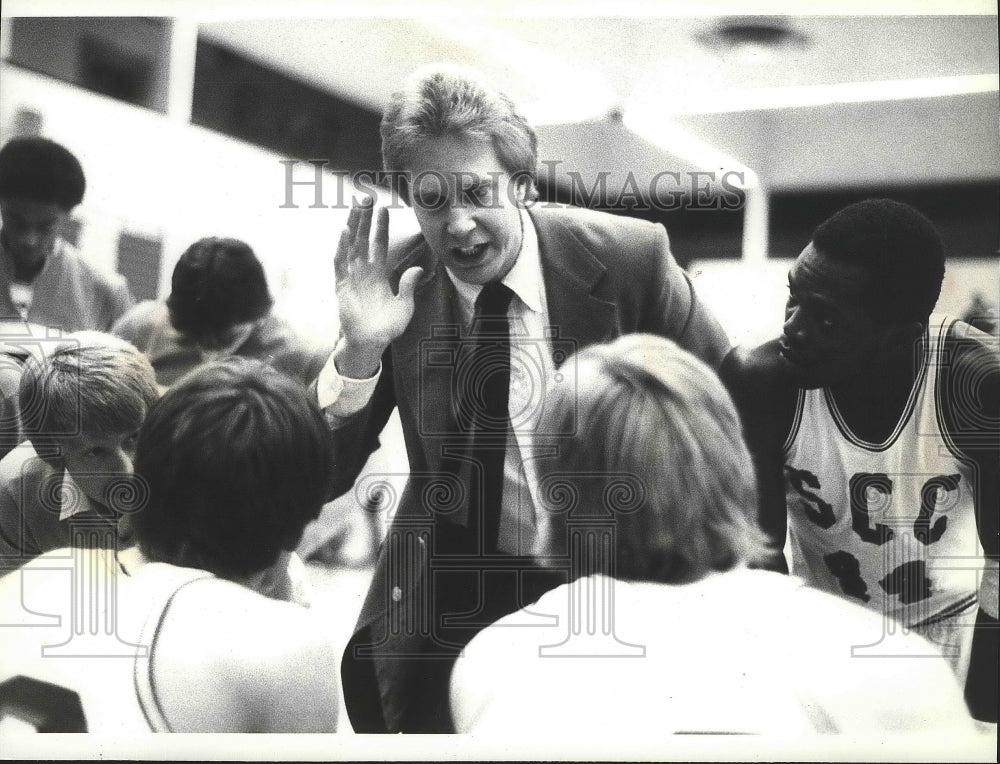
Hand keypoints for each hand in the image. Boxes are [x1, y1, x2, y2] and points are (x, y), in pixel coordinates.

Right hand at [334, 197, 422, 377]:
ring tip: (356, 206)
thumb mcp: (404, 306)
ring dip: (352, 226)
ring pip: (350, 245)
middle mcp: (363, 272)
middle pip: (362, 239)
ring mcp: (351, 277)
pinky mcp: (341, 286)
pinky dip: (341, 247)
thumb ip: (409, 286)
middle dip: (364, 219)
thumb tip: (416, 267)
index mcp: (378, 275)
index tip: (384, 208)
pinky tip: (345, 232)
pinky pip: (340, 263)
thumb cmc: (387, 327)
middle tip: (366, 197)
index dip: (381, 227)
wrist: (371, 343)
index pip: (379, 244)